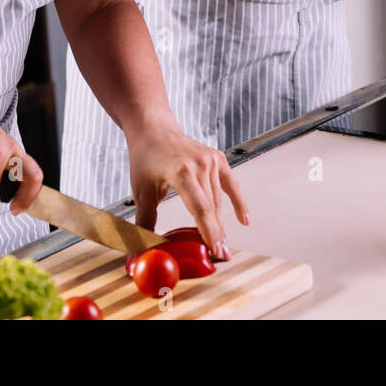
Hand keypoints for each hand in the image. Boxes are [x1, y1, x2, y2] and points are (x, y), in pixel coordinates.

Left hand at [126, 119, 249, 259]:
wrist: (153, 130)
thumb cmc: (146, 158)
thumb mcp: (141, 190)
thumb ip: (145, 220)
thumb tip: (141, 247)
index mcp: (181, 171)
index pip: (200, 207)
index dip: (209, 231)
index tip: (214, 250)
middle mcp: (199, 164)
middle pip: (212, 206)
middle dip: (217, 234)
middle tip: (220, 256)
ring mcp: (210, 160)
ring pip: (219, 199)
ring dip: (221, 224)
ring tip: (223, 246)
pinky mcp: (217, 158)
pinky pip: (230, 184)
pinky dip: (238, 202)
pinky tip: (244, 220)